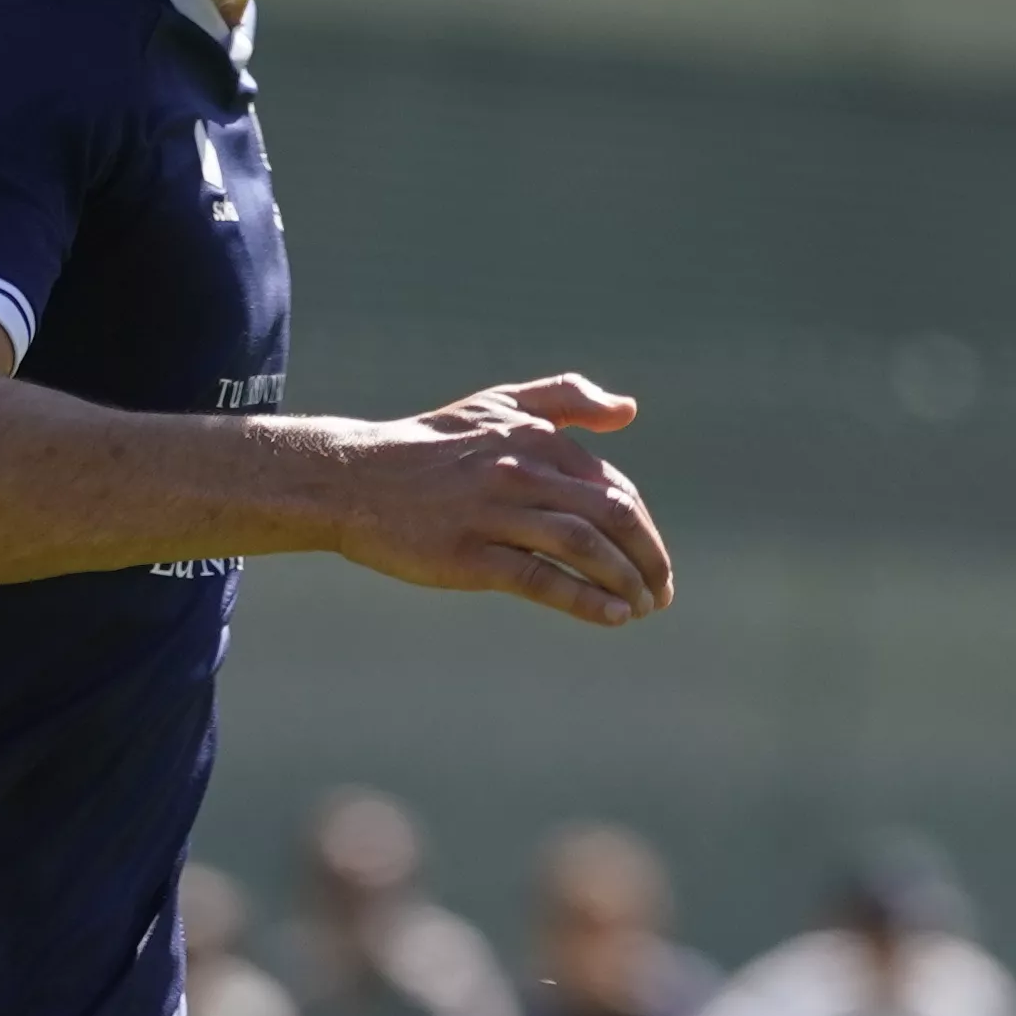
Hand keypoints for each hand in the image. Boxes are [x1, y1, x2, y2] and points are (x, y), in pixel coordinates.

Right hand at [311, 375, 673, 625]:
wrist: (355, 480)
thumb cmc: (430, 446)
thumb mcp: (497, 404)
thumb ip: (565, 399)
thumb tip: (628, 410)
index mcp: (535, 437)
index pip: (614, 487)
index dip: (643, 528)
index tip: (653, 562)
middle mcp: (521, 470)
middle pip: (611, 515)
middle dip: (648, 557)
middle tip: (661, 592)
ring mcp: (495, 512)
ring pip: (584, 546)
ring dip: (626, 581)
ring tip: (642, 608)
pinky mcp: (470, 554)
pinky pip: (541, 578)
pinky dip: (585, 599)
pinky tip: (612, 616)